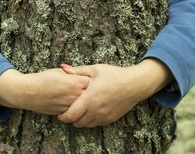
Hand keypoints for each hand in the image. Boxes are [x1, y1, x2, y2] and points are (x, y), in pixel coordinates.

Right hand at [0, 68, 89, 114]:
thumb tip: (83, 73)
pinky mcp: (64, 112)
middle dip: (93, 92)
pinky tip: (79, 106)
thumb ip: (73, 73)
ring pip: (85, 105)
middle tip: (96, 90)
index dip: (95, 80)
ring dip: (87, 102)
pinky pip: (76, 112)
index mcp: (74, 82)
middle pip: (91, 95)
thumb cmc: (44, 78)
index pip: (92, 82)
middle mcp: (73, 95)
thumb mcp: (60, 71)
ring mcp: (69, 105)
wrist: (29, 92)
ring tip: (89, 99)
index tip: (96, 80)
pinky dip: (79, 109)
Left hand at [57, 59, 172, 127]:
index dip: (63, 116)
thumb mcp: (95, 69)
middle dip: (71, 119)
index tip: (60, 113)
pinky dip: (91, 120)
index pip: (70, 115)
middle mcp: (95, 110)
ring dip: (81, 120)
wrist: (135, 84)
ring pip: (86, 125)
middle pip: (77, 123)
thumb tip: (63, 67)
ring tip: (80, 111)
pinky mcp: (111, 119)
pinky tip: (91, 111)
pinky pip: (97, 124)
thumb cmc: (114, 74)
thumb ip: (77, 71)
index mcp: (89, 99)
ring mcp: (104, 116)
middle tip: (69, 112)